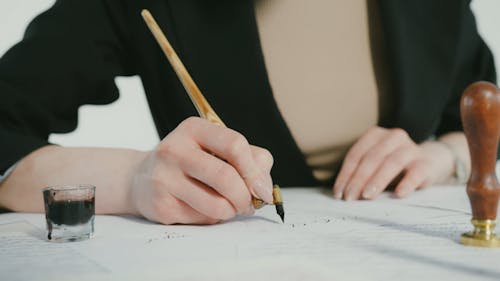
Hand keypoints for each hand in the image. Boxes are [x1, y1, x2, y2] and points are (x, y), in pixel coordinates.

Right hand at [129, 117, 273, 223]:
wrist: (142, 178)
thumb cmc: (190, 162)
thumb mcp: (216, 148)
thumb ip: (248, 159)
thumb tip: (264, 187)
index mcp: (194, 129)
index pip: (235, 145)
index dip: (254, 170)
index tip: (262, 188)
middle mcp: (175, 149)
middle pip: (226, 177)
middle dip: (245, 197)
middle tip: (248, 204)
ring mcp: (164, 178)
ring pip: (216, 205)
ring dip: (231, 211)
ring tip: (228, 207)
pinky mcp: (161, 205)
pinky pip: (201, 219)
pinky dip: (212, 218)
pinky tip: (203, 208)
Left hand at [333, 127, 454, 199]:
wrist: (428, 163)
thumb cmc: (392, 168)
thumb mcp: (374, 167)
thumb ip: (360, 176)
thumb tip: (342, 194)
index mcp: (375, 135)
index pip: (356, 155)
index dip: (346, 175)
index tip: (339, 193)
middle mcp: (393, 137)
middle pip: (372, 158)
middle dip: (358, 179)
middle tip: (350, 198)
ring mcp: (411, 148)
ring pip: (391, 162)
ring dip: (377, 180)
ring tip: (367, 196)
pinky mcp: (426, 163)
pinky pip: (416, 172)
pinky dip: (407, 183)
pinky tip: (399, 194)